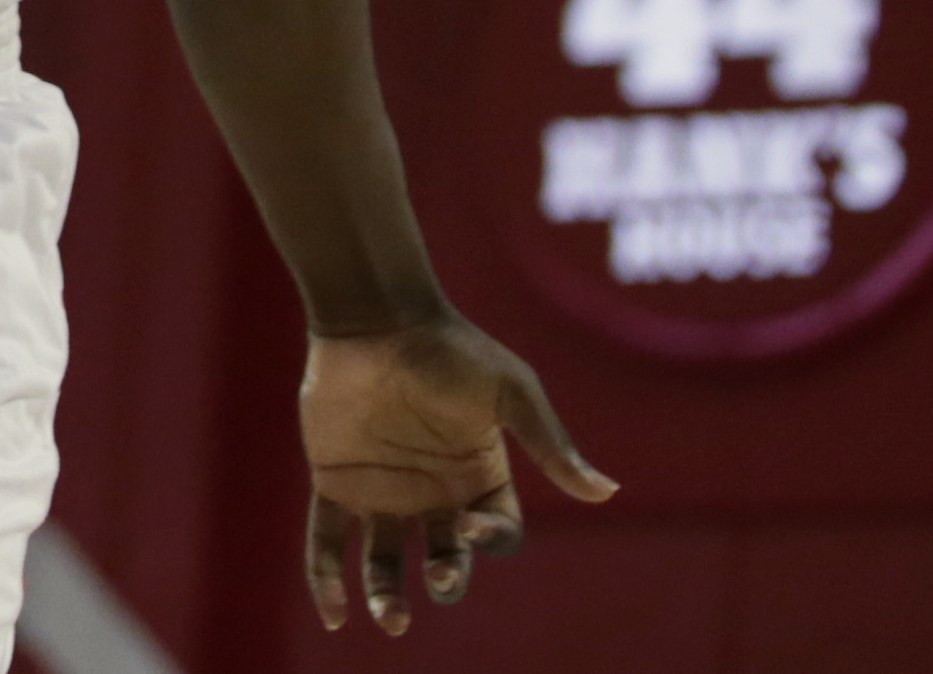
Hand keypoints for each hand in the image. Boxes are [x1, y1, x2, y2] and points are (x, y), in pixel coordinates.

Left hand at [299, 315, 612, 635]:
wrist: (378, 315)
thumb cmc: (449, 348)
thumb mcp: (510, 392)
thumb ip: (549, 444)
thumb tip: (607, 492)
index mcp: (478, 478)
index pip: (496, 534)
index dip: (491, 541)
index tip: (474, 527)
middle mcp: (433, 494)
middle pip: (446, 558)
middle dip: (445, 580)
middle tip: (439, 581)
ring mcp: (382, 490)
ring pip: (385, 560)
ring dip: (387, 594)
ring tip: (390, 618)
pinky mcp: (335, 481)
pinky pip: (326, 539)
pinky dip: (325, 576)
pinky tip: (333, 614)